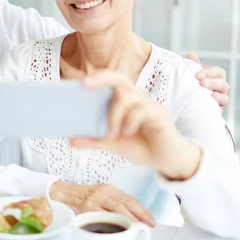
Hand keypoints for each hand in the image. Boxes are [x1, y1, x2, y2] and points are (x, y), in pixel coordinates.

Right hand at [49, 180, 155, 226]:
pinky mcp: (85, 206)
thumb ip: (113, 204)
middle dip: (139, 214)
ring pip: (115, 208)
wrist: (60, 192)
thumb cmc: (81, 197)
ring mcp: (94, 198)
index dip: (142, 209)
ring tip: (137, 227)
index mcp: (108, 189)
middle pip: (125, 202)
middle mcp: (103, 191)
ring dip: (128, 218)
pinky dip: (109, 221)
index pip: (129, 198)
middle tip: (148, 225)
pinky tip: (116, 227)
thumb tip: (131, 218)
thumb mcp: (99, 196)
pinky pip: (100, 215)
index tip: (151, 219)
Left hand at [71, 71, 201, 180]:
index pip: (111, 82)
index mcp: (125, 101)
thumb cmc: (142, 146)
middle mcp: (137, 98)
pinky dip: (130, 120)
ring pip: (127, 97)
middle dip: (102, 78)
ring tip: (111, 134)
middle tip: (85, 85)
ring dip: (114, 114)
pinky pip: (142, 110)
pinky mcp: (159, 114)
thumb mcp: (114, 144)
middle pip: (120, 79)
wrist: (167, 161)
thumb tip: (71, 140)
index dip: (97, 78)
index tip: (79, 82)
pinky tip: (126, 133)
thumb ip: (95, 140)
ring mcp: (149, 104)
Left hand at [186, 53, 229, 107]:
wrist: (182, 104)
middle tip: (202, 83)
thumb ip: (191, 65)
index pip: (218, 72)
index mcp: (214, 78)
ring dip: (219, 96)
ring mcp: (218, 101)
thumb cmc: (189, 86)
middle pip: (223, 84)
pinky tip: (212, 108)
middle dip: (213, 83)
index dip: (210, 72)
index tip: (197, 75)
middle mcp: (219, 89)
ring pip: (225, 98)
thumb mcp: (189, 74)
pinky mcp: (214, 112)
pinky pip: (220, 112)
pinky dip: (217, 110)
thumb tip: (191, 55)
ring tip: (211, 96)